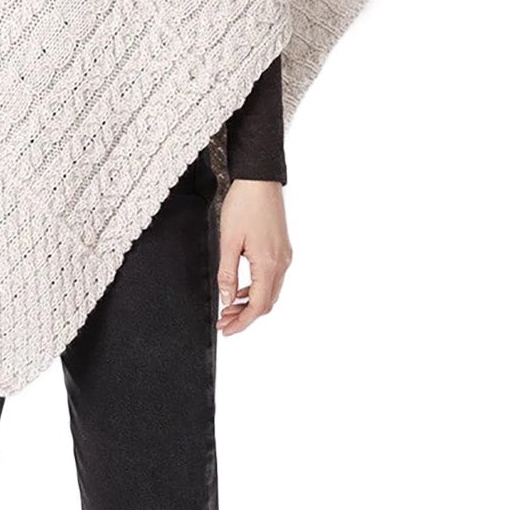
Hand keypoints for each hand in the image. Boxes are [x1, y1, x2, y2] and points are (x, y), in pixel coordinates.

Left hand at [217, 178, 290, 336]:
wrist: (260, 178)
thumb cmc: (243, 204)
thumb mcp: (229, 240)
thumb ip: (228, 273)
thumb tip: (227, 300)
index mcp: (269, 263)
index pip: (258, 306)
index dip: (242, 322)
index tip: (227, 331)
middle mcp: (282, 262)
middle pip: (267, 303)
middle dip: (245, 316)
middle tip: (224, 322)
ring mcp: (285, 255)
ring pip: (270, 291)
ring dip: (251, 303)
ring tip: (228, 307)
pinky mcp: (282, 248)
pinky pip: (272, 278)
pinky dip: (257, 288)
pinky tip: (241, 288)